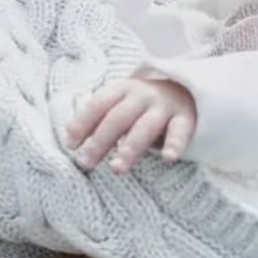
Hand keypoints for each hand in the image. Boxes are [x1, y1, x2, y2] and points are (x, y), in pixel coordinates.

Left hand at [66, 75, 196, 171]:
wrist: (188, 90)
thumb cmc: (143, 104)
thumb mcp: (121, 102)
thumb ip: (98, 117)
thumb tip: (69, 137)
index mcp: (123, 89)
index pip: (100, 104)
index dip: (84, 122)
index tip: (71, 145)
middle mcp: (143, 95)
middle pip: (119, 117)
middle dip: (101, 140)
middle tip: (86, 163)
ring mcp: (165, 106)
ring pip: (145, 127)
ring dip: (130, 147)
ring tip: (117, 168)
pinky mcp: (185, 118)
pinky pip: (180, 132)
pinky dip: (174, 144)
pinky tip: (168, 158)